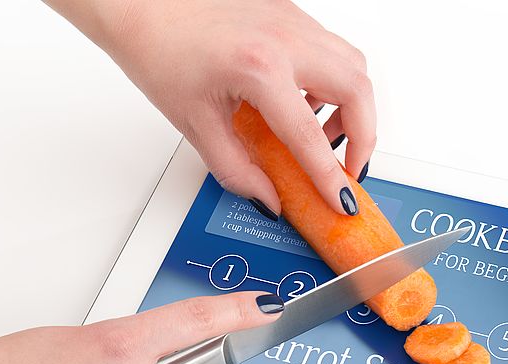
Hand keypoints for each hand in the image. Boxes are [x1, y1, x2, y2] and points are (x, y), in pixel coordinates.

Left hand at [46, 0, 375, 216]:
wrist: (143, 7)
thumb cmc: (160, 52)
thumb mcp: (196, 125)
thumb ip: (238, 171)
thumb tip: (269, 199)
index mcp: (258, 68)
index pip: (310, 136)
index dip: (330, 177)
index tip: (342, 201)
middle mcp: (285, 39)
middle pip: (357, 90)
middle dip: (364, 138)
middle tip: (348, 170)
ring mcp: (293, 21)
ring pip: (354, 66)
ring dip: (354, 108)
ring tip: (327, 138)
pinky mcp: (292, 14)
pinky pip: (333, 51)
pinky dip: (336, 83)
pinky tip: (308, 103)